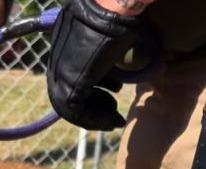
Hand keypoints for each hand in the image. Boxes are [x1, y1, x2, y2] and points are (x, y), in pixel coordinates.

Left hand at [47, 0, 146, 130]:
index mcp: (64, 47)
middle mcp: (57, 61)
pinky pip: (77, 112)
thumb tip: (148, 57)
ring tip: (113, 119)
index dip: (92, 92)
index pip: (71, 79)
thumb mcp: (113, 33)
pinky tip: (112, 120)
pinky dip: (95, 120)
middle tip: (113, 112)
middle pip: (69, 96)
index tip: (113, 95)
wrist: (114, 5)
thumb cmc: (122, 12)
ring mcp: (61, 73)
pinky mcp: (70, 82)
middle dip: (93, 107)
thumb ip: (117, 49)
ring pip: (71, 109)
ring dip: (95, 118)